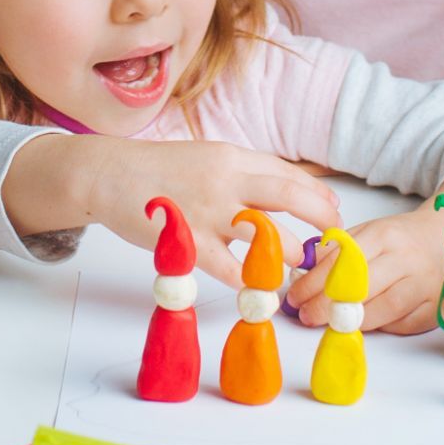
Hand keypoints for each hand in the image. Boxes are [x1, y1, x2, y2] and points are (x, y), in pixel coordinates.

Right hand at [83, 140, 342, 286]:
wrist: (108, 174)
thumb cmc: (161, 170)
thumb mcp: (208, 158)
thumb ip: (244, 173)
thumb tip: (287, 191)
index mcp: (233, 157)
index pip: (287, 174)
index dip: (317, 194)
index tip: (333, 212)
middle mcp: (225, 180)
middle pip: (288, 195)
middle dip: (320, 216)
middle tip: (335, 238)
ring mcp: (206, 211)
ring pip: (264, 233)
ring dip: (289, 252)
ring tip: (299, 264)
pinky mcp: (187, 241)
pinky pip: (228, 267)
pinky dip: (249, 280)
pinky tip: (258, 286)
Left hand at [285, 206, 443, 333]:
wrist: (442, 238)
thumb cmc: (399, 239)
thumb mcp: (367, 233)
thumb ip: (337, 252)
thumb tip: (302, 276)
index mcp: (385, 235)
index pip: (344, 261)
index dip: (314, 283)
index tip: (295, 296)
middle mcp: (407, 259)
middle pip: (363, 287)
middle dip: (327, 306)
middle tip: (306, 315)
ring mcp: (424, 285)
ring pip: (384, 310)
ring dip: (352, 322)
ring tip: (329, 324)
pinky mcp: (435, 309)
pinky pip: (401, 325)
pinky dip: (379, 327)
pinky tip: (361, 325)